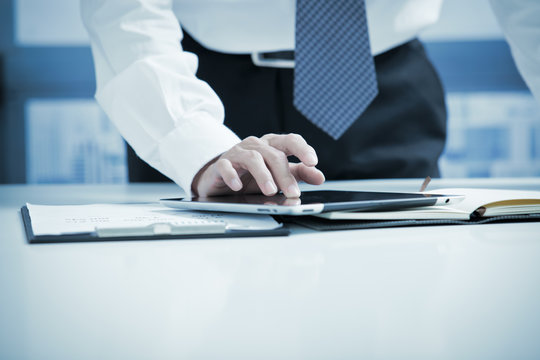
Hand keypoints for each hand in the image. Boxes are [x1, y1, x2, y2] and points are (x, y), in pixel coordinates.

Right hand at [191, 133, 324, 197]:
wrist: (222, 178)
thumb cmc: (252, 175)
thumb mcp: (278, 175)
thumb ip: (298, 174)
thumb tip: (319, 177)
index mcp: (273, 145)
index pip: (290, 140)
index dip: (302, 149)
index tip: (313, 161)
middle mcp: (256, 145)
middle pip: (274, 155)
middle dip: (285, 175)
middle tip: (293, 192)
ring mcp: (238, 153)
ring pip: (253, 158)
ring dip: (263, 175)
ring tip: (270, 190)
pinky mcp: (221, 164)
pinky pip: (226, 166)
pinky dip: (232, 175)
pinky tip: (238, 186)